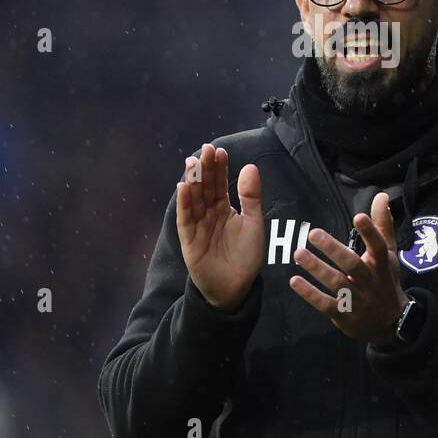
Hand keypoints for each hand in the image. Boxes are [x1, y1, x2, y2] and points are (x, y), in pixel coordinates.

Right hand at [176, 143, 264, 312]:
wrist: (236, 288)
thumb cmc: (245, 257)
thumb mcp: (253, 224)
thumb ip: (251, 197)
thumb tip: (250, 166)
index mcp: (224, 208)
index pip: (220, 183)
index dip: (219, 168)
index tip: (219, 151)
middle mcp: (208, 214)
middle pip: (205, 187)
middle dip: (205, 169)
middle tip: (205, 149)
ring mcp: (197, 226)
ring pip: (194, 199)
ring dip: (192, 181)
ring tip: (192, 162)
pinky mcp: (189, 240)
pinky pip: (186, 219)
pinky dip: (184, 204)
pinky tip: (184, 187)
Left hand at [289, 192, 409, 345]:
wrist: (389, 323)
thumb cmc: (385, 281)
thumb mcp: (388, 255)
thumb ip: (382, 225)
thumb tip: (381, 196)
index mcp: (381, 265)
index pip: (378, 246)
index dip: (370, 232)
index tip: (358, 216)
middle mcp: (370, 282)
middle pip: (352, 265)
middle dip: (334, 250)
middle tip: (313, 233)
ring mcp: (357, 300)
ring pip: (337, 283)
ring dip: (317, 269)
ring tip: (298, 253)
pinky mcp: (343, 315)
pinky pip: (325, 304)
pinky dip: (310, 294)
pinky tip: (295, 281)